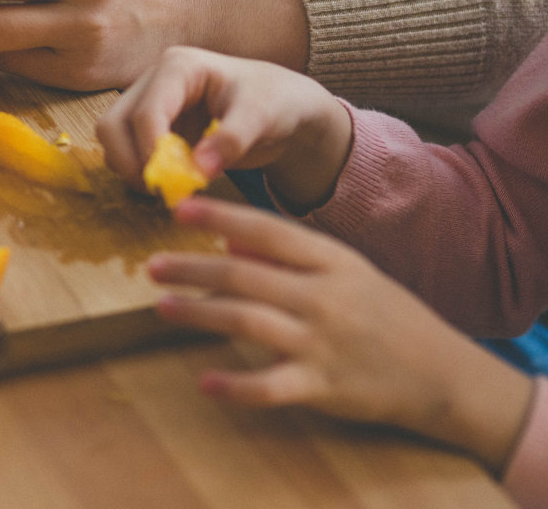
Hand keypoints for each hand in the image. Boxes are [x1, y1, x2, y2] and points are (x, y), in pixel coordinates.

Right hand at [97, 46, 351, 210]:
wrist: (284, 107)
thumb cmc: (276, 101)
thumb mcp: (263, 116)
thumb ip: (231, 140)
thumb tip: (197, 169)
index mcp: (178, 67)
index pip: (146, 111)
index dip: (150, 150)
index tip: (171, 183)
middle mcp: (154, 81)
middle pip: (112, 124)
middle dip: (129, 161)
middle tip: (161, 190)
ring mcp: (149, 103)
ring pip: (112, 138)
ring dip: (131, 168)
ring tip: (170, 187)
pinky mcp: (150, 126)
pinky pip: (126, 151)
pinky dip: (139, 171)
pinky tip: (171, 181)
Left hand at [152, 198, 533, 474]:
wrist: (443, 374)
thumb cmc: (384, 315)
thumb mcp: (346, 273)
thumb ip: (289, 256)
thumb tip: (226, 240)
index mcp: (333, 260)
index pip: (268, 230)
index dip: (220, 217)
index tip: (179, 209)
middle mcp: (326, 296)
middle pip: (246, 275)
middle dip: (194, 269)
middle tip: (152, 266)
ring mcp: (325, 342)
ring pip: (249, 322)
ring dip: (201, 314)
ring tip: (164, 307)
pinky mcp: (326, 387)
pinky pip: (272, 385)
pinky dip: (237, 385)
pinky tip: (206, 382)